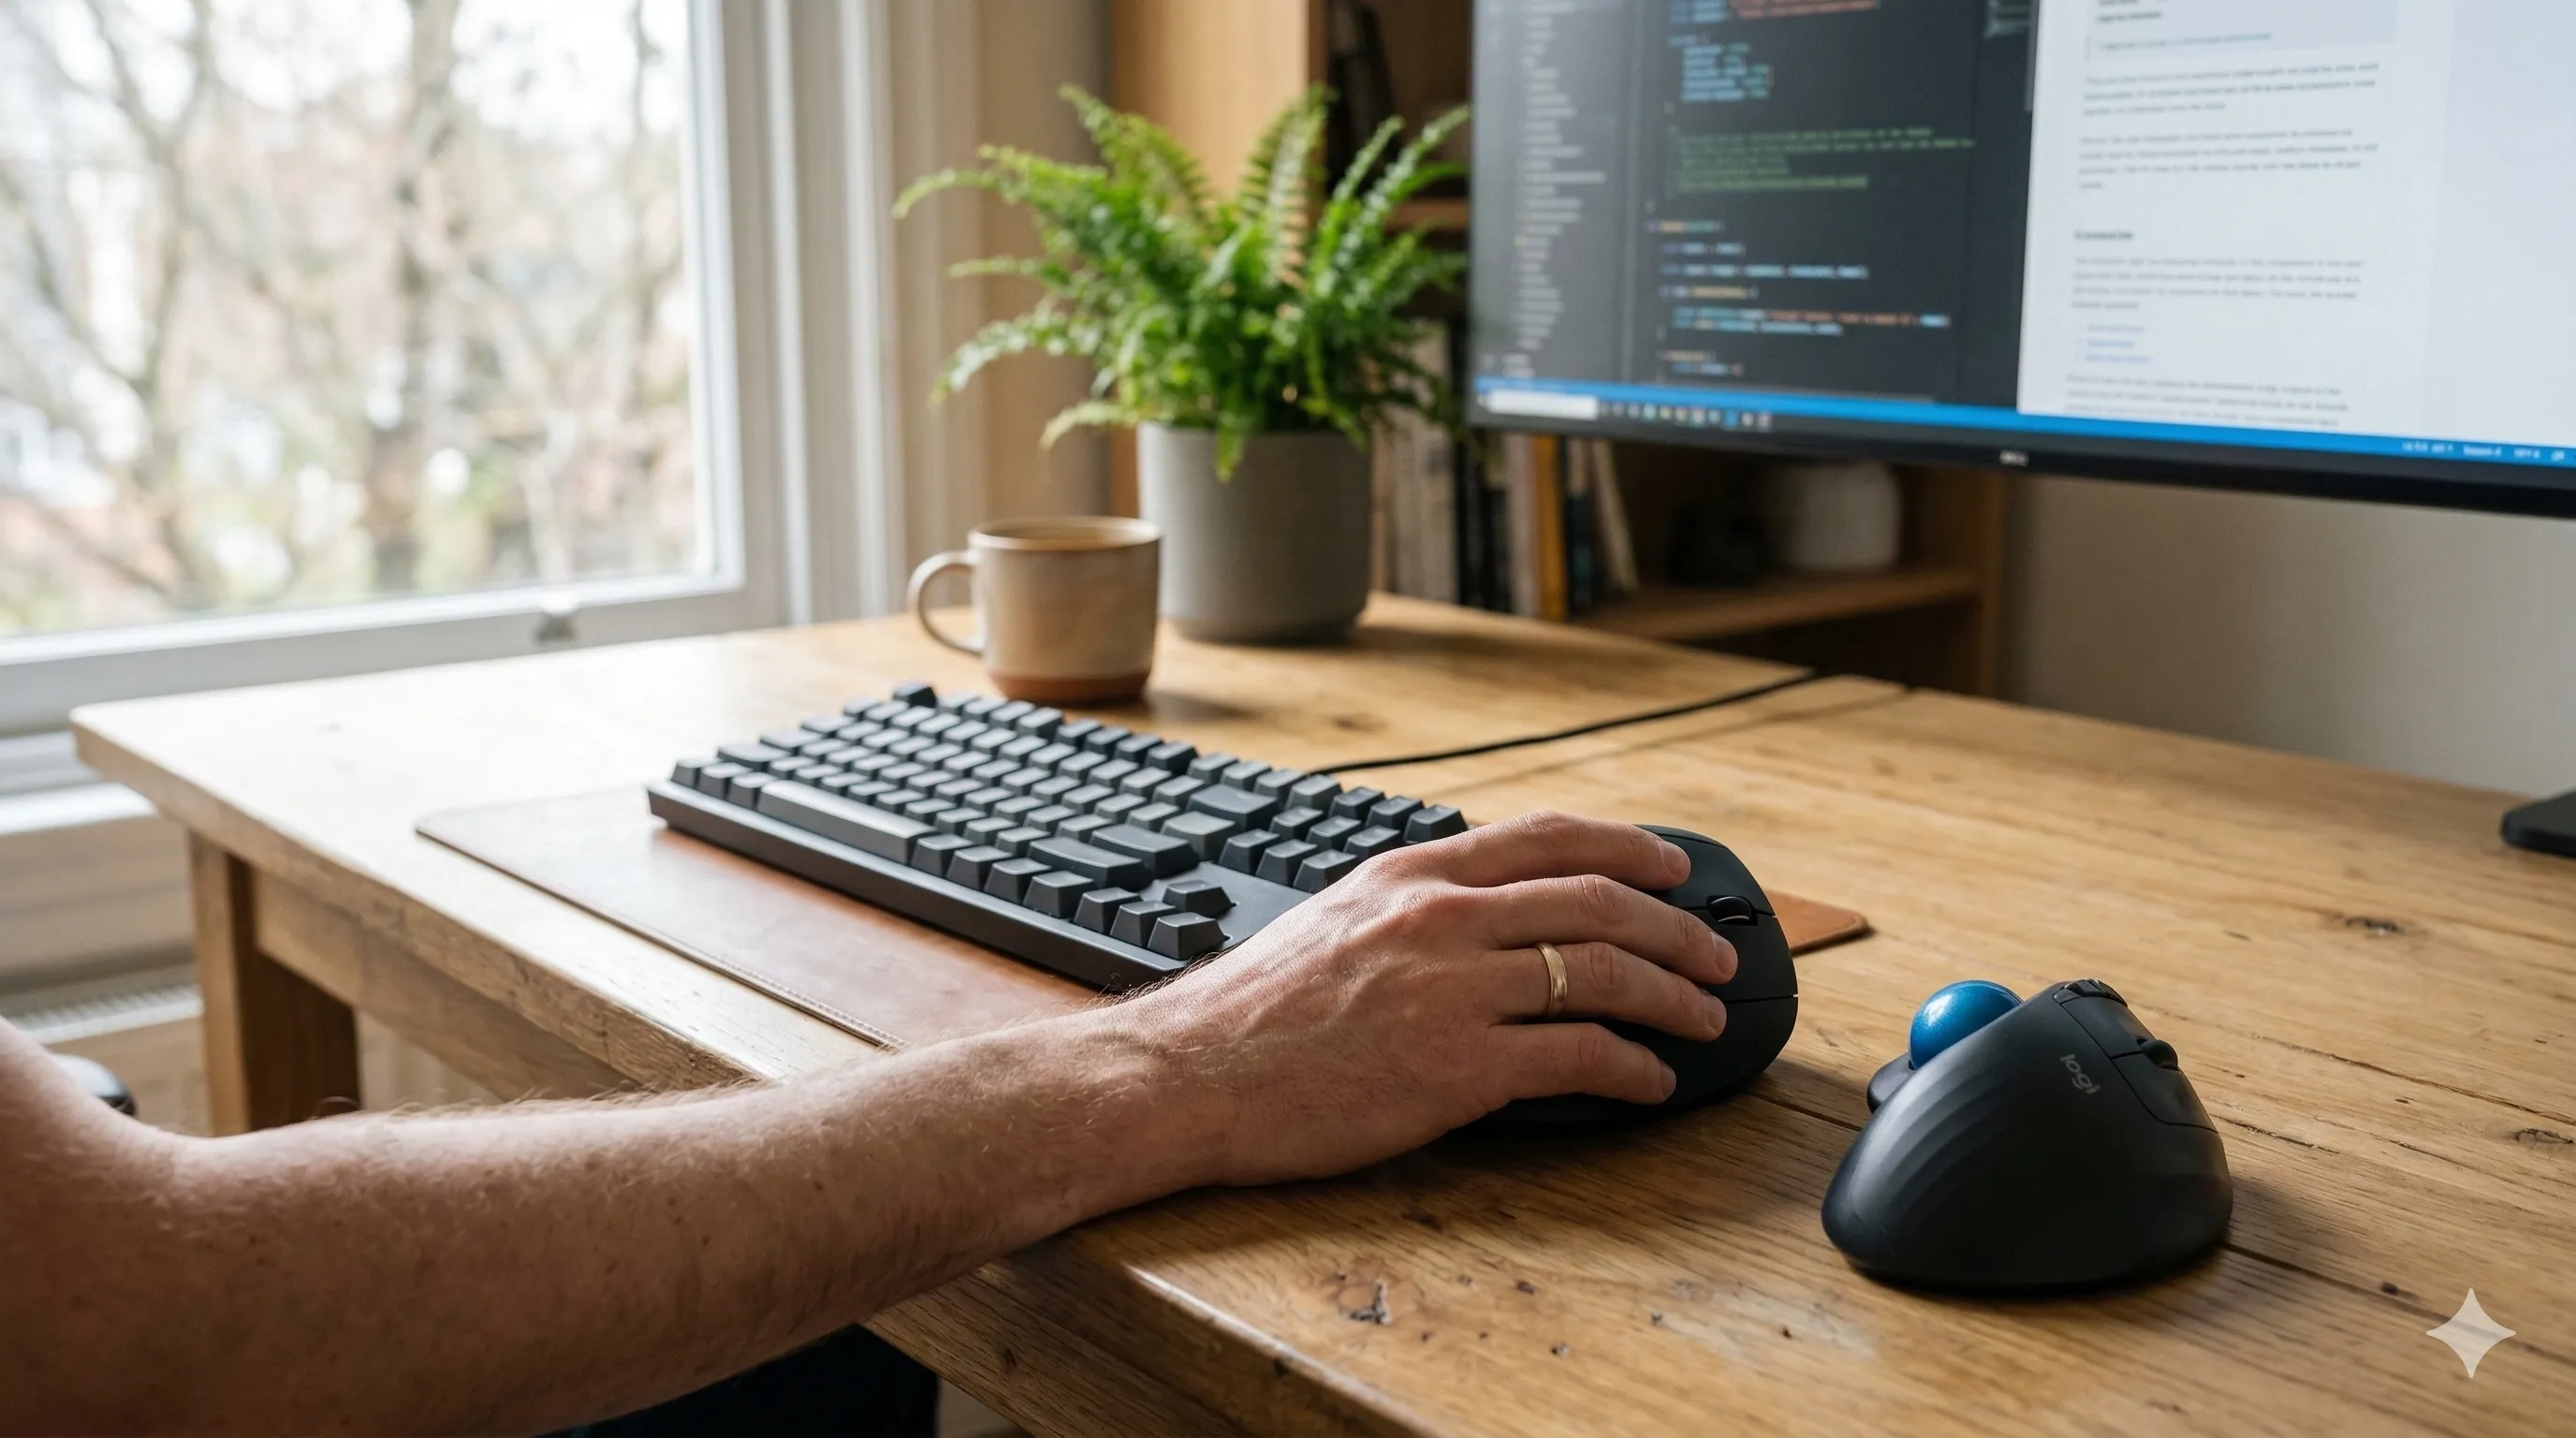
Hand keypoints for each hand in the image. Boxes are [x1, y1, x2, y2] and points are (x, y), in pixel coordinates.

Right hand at [1110, 811, 1739, 1186]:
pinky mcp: (1458, 1068)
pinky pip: (1577, 1057)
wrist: (1189, 1074)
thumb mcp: (1333, 920)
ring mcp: (1454, 991)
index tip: (1672, 867)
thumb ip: (1411, 908)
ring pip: (1603, 974)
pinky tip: (1651, 1081)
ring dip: (1673, 996)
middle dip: (1675, 928)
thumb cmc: (1249, 1013)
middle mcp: (1441, 919)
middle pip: (1596, 902)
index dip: (1627, 847)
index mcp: (1411, 875)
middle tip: (1716, 952)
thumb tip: (1480, 915)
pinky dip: (1632, 1068)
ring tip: (1704, 1016)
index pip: (1546, 836)